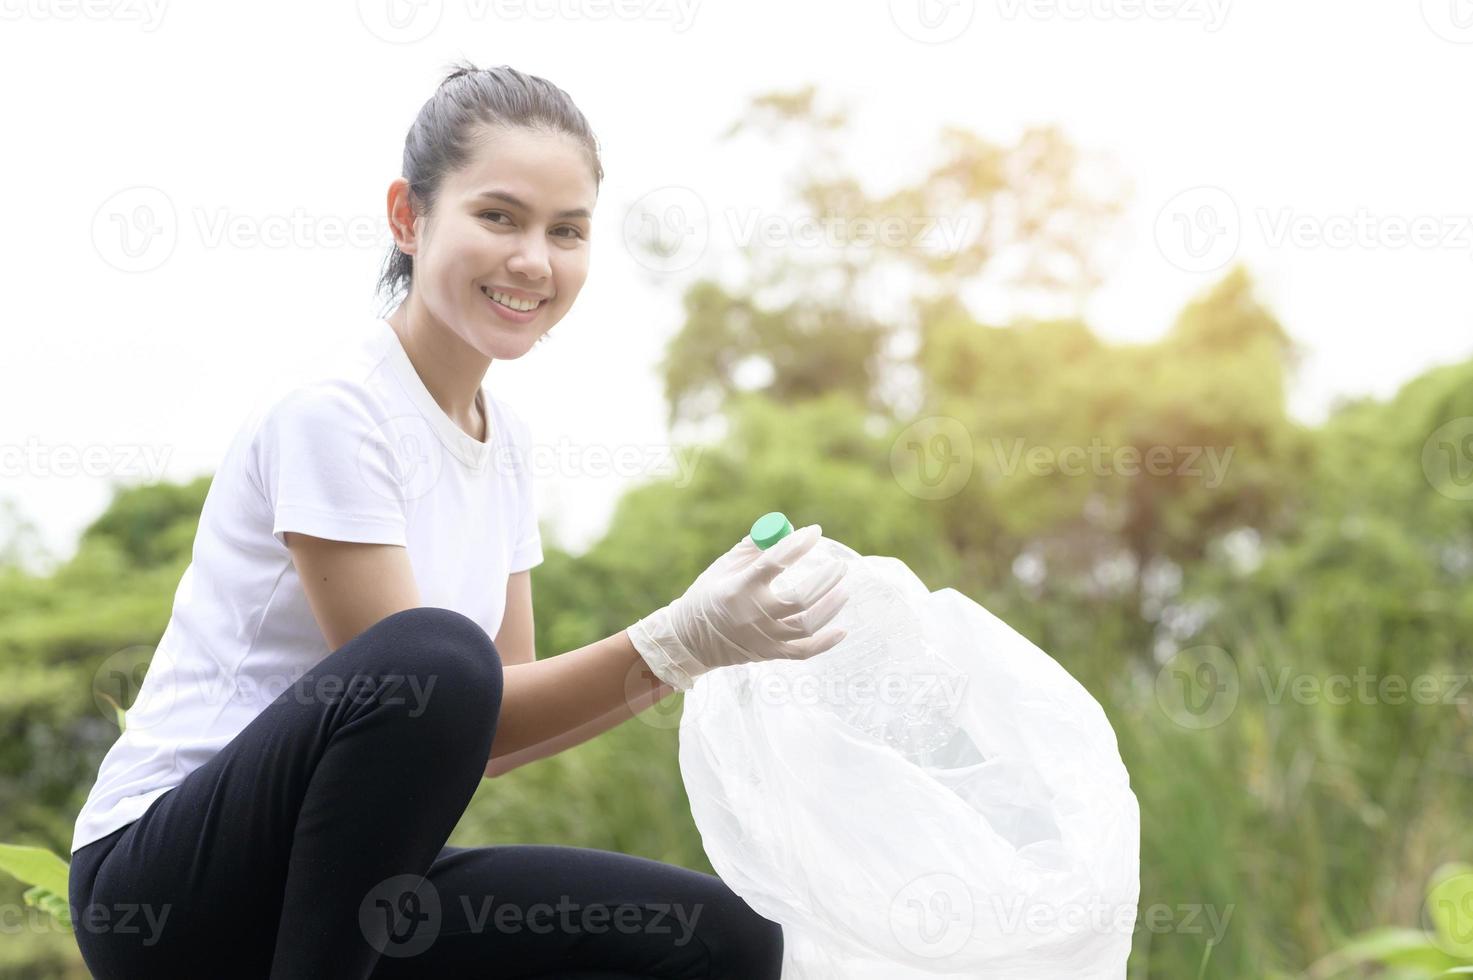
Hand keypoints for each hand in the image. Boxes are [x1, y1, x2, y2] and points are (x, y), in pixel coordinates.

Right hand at [627, 524, 851, 690]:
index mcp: (738, 588)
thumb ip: (754, 548)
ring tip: (843, 590)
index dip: (797, 544)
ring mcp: (764, 638)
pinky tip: (842, 630)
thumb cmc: (708, 595)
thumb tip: (786, 530)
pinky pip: (804, 652)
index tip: (814, 532)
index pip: (774, 563)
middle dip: (825, 580)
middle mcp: (753, 615)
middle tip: (839, 566)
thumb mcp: (723, 566)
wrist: (691, 640)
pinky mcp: (770, 653)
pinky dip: (825, 643)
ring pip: (807, 626)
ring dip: (830, 607)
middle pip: (799, 599)